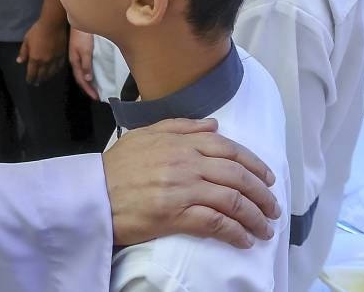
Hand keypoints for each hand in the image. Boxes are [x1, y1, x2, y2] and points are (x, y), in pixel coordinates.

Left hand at [18, 17, 66, 84]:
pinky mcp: (62, 56)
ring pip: (51, 72)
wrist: (53, 25)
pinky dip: (56, 71)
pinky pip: (59, 67)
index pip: (32, 73)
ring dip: (47, 77)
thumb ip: (23, 52)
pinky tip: (54, 72)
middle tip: (36, 83)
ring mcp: (54, 60)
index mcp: (35, 59)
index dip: (30, 78)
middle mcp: (45, 62)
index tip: (30, 81)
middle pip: (42, 75)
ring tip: (44, 79)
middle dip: (38, 80)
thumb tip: (19, 61)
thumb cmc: (37, 31)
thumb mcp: (26, 40)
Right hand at [69, 29, 98, 99]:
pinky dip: (88, 72)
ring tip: (94, 87)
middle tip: (96, 95)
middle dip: (87, 87)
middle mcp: (75, 60)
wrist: (80, 20)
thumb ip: (86, 64)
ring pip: (82, 72)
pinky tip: (92, 73)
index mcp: (74, 61)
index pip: (81, 79)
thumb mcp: (85, 50)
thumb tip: (88, 79)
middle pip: (80, 77)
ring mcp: (77, 55)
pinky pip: (84, 66)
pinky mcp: (81, 51)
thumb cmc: (83, 35)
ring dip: (88, 81)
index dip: (88, 89)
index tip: (96, 97)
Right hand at [103, 118, 280, 248]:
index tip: (267, 178)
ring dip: (255, 216)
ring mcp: (182, 189)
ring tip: (265, 228)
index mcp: (179, 142)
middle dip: (262, 193)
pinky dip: (236, 232)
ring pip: (232, 200)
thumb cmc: (116, 166)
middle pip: (237, 175)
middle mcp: (185, 163)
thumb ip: (180, 126)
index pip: (228, 149)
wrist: (91, 194)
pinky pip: (216, 223)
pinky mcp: (175, 215)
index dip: (254, 163)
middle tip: (273, 207)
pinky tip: (244, 239)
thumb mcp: (144, 135)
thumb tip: (214, 124)